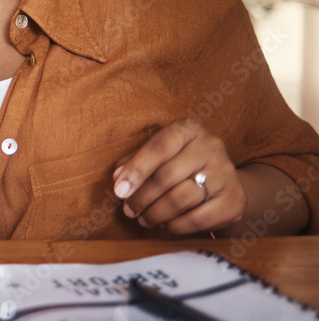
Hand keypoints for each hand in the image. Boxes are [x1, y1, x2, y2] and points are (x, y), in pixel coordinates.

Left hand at [112, 118, 245, 234]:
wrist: (222, 180)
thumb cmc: (179, 164)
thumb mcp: (159, 154)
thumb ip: (135, 162)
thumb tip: (119, 180)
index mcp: (188, 129)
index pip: (158, 147)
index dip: (136, 170)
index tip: (119, 191)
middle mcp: (211, 146)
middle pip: (167, 176)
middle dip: (142, 197)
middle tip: (129, 210)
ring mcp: (226, 172)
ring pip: (181, 198)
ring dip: (156, 214)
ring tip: (144, 219)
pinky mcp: (235, 199)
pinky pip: (199, 218)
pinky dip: (177, 225)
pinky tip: (166, 225)